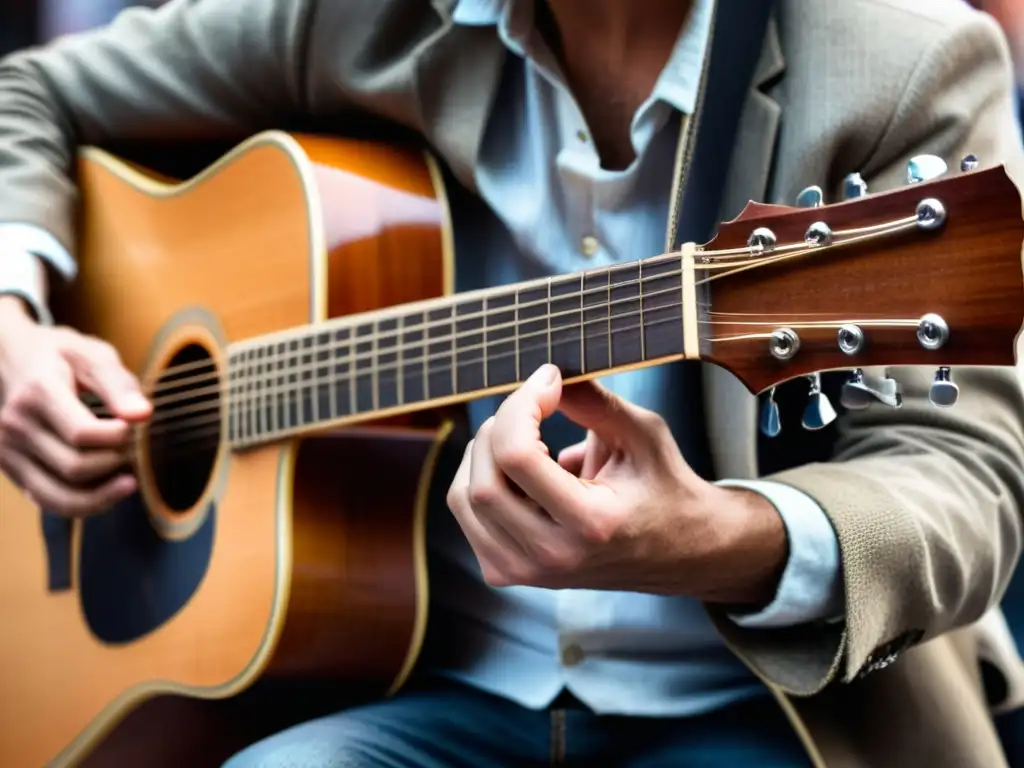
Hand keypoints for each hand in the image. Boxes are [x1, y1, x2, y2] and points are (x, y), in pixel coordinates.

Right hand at [0, 298, 151, 515]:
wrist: (7, 357)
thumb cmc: (59, 355)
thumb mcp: (92, 354)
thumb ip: (119, 384)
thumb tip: (143, 416)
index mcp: (38, 392)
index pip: (82, 433)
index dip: (118, 436)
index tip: (131, 425)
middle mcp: (15, 425)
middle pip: (75, 467)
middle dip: (114, 461)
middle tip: (129, 444)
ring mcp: (7, 450)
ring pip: (60, 496)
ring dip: (103, 493)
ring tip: (129, 477)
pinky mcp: (9, 468)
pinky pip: (49, 502)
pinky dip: (84, 504)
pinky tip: (109, 489)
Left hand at [446, 364, 787, 603]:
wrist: (679, 553)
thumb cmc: (664, 489)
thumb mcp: (641, 435)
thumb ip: (592, 400)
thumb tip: (543, 374)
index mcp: (591, 525)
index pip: (516, 457)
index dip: (521, 405)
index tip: (549, 381)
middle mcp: (553, 557)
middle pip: (483, 479)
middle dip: (501, 424)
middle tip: (536, 403)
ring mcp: (525, 572)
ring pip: (463, 496)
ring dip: (486, 451)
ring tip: (528, 434)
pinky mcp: (507, 572)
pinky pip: (467, 513)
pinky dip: (481, 477)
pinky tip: (519, 469)